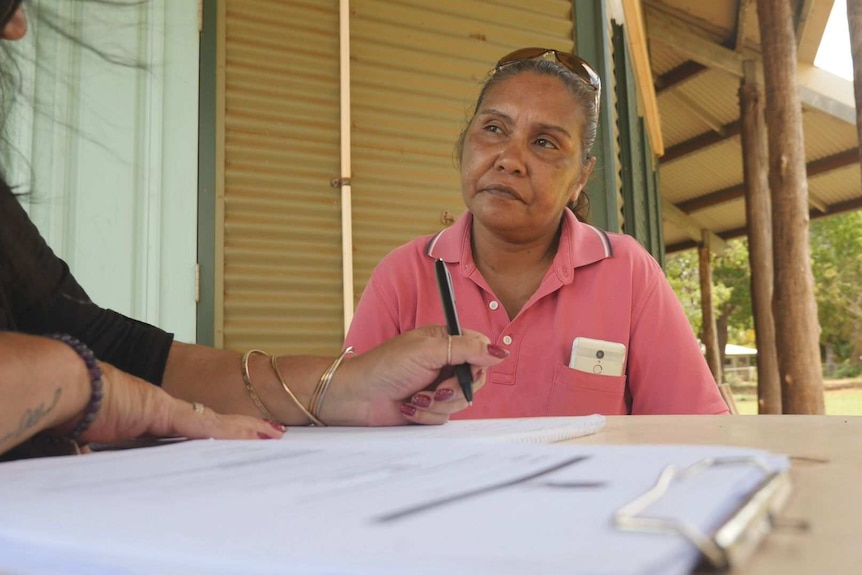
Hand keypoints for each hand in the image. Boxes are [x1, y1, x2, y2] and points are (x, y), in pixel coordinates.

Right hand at [65, 363, 284, 444]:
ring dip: (245, 430)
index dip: (222, 432)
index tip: (244, 436)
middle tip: (273, 434)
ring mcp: (168, 407)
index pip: (197, 426)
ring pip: (216, 423)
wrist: (67, 386)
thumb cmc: (79, 408)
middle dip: (243, 429)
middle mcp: (167, 408)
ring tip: (273, 436)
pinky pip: (204, 426)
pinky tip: (250, 436)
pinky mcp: (165, 411)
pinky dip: (229, 432)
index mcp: (154, 414)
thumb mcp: (106, 435)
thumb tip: (109, 461)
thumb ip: (119, 447)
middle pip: (213, 423)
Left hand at [326, 325, 508, 425]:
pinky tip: (408, 406)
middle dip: (455, 389)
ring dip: (436, 403)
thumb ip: (465, 349)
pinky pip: (445, 416)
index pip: (480, 349)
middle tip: (436, 389)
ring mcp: (438, 387)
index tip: (469, 370)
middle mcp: (445, 363)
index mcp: (445, 341)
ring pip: (461, 401)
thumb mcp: (428, 350)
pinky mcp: (430, 408)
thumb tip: (499, 352)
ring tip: (414, 397)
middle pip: (476, 379)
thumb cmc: (385, 366)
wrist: (358, 397)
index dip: (479, 362)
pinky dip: (426, 414)